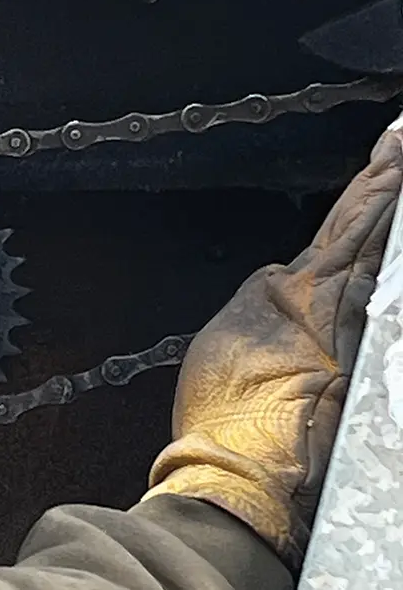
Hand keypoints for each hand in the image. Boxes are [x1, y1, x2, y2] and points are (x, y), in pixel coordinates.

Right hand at [144, 124, 399, 570]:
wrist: (239, 465)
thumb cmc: (225, 413)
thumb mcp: (230, 339)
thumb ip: (266, 304)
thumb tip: (284, 283)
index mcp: (290, 289)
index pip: (346, 222)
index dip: (376, 181)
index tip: (395, 144)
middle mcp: (327, 297)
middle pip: (368, 226)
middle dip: (389, 178)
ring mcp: (350, 323)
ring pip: (380, 249)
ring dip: (391, 205)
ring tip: (401, 164)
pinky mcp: (362, 353)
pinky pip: (382, 286)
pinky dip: (388, 246)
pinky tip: (396, 223)